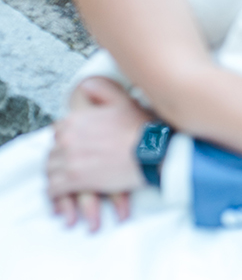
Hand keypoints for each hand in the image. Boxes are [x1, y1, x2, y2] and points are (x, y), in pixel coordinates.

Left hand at [47, 77, 150, 230]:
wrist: (152, 152)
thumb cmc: (140, 128)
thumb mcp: (123, 101)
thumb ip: (102, 88)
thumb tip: (85, 85)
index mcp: (75, 119)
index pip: (57, 131)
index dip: (65, 140)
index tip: (75, 147)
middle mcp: (67, 138)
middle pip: (52, 151)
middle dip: (60, 159)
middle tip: (71, 165)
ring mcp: (70, 160)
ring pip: (50, 170)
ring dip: (56, 176)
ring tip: (66, 181)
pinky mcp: (75, 180)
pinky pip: (53, 188)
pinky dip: (55, 193)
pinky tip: (63, 195)